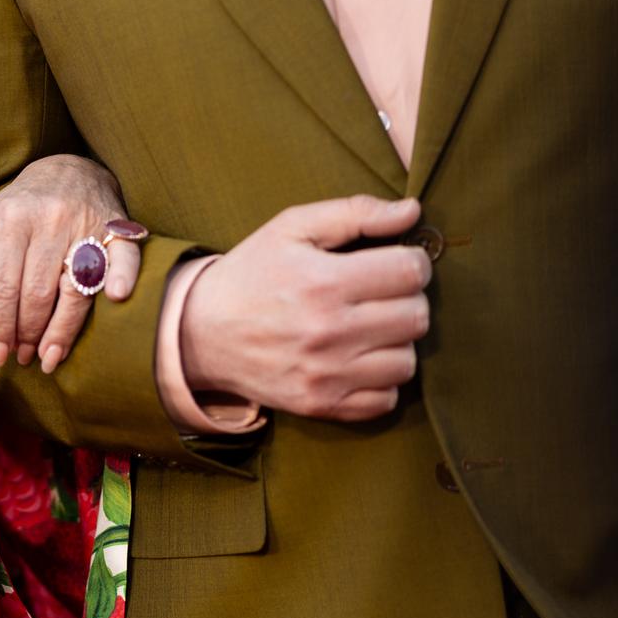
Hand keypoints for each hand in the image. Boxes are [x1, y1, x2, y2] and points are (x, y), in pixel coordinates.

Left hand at [0, 154, 143, 372]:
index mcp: (11, 222)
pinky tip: (116, 299)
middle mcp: (48, 221)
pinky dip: (122, 277)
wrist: (67, 170)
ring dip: (62, 331)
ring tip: (49, 357)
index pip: (1, 287)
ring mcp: (85, 224)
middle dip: (28, 333)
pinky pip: (123, 256)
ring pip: (75, 287)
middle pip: (37, 293)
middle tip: (24, 357)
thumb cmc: (20, 212)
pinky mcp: (117, 228)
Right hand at [180, 195, 432, 421]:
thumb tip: (412, 211)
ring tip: (372, 326)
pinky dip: (382, 380)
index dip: (412, 261)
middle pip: (417, 317)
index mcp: (324, 282)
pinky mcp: (323, 406)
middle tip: (384, 292)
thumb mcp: (292, 227)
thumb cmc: (252, 272)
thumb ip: (355, 213)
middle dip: (408, 298)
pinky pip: (386, 399)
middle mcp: (329, 332)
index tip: (396, 261)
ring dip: (397, 341)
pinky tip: (361, 358)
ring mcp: (327, 375)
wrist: (200, 332)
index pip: (411, 273)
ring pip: (407, 362)